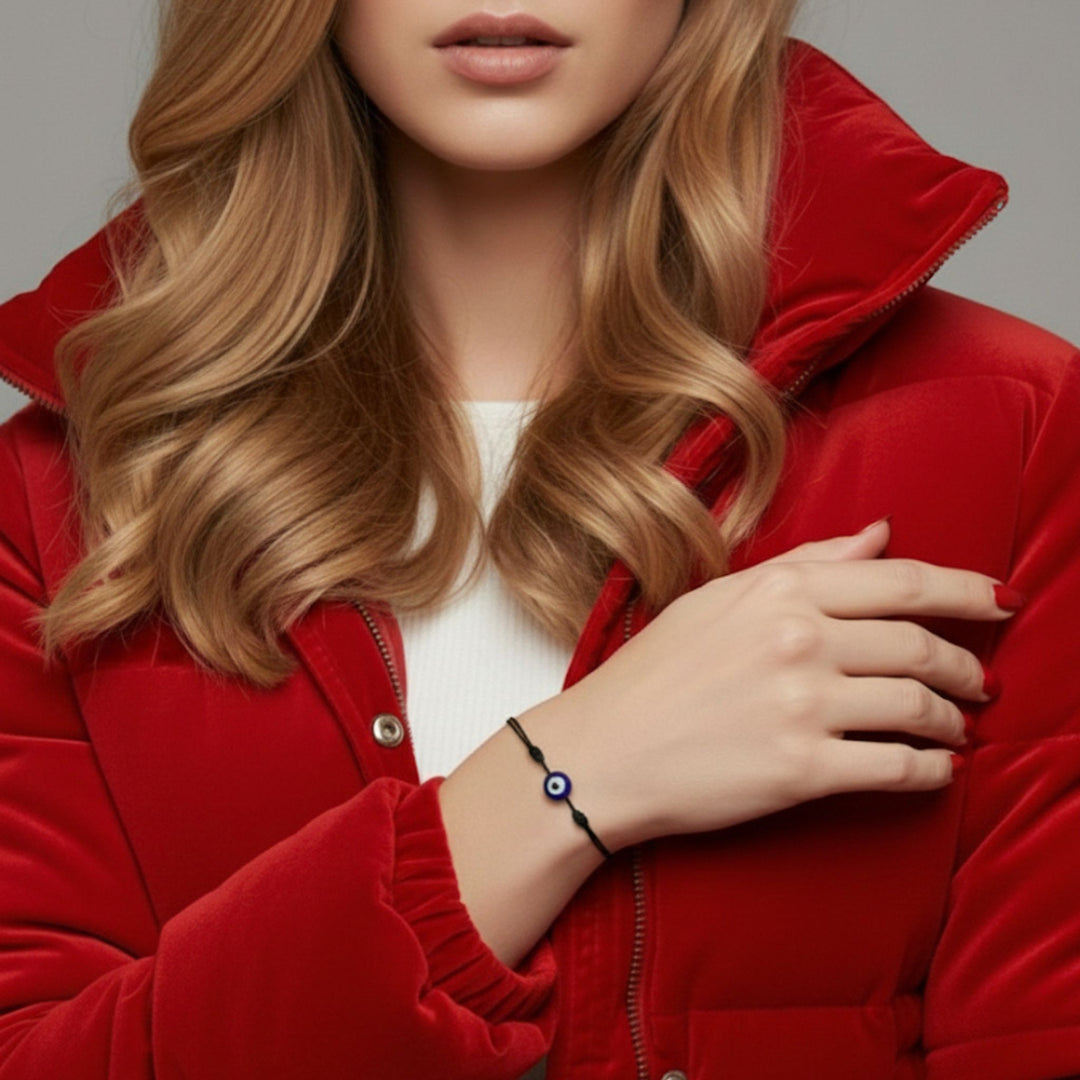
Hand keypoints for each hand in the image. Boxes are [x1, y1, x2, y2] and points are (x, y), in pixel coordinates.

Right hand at [541, 519, 1013, 848]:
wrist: (603, 751)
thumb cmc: (655, 673)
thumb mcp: (720, 598)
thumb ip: (806, 564)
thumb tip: (880, 534)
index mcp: (781, 593)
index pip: (903, 582)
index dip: (967, 590)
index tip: (1001, 600)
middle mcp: (799, 641)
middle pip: (921, 644)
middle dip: (966, 665)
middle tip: (981, 682)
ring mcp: (802, 707)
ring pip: (920, 707)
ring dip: (953, 719)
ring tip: (957, 726)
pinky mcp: (801, 770)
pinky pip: (898, 769)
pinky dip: (932, 771)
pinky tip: (937, 769)